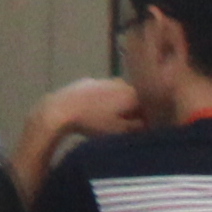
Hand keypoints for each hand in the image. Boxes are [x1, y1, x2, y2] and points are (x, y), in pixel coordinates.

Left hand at [30, 78, 147, 147]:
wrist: (61, 109)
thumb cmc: (94, 122)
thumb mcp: (121, 130)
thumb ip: (140, 126)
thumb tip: (150, 124)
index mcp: (132, 94)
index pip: (150, 106)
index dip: (148, 119)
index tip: (141, 130)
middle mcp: (122, 83)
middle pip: (135, 99)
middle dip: (134, 112)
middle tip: (126, 127)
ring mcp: (105, 80)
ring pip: (120, 95)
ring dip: (119, 106)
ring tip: (109, 120)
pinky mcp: (90, 82)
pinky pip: (104, 92)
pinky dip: (104, 101)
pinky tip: (96, 112)